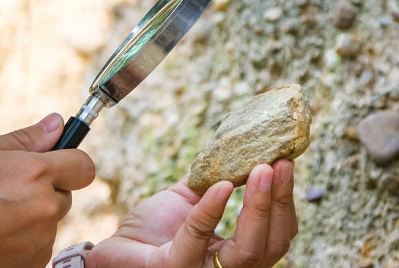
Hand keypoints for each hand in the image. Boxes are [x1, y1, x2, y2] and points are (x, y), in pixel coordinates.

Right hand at [0, 113, 94, 267]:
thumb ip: (25, 138)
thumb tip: (56, 123)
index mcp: (36, 173)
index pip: (84, 166)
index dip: (70, 162)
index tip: (53, 164)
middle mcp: (45, 208)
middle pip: (64, 194)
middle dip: (44, 190)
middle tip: (5, 190)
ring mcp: (40, 240)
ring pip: (49, 220)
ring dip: (31, 216)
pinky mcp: (32, 263)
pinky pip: (38, 244)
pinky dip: (22, 239)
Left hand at [87, 160, 297, 267]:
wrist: (112, 252)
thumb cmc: (150, 233)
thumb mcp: (189, 200)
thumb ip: (213, 180)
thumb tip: (240, 144)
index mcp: (234, 254)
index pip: (276, 236)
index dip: (285, 202)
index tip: (286, 163)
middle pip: (272, 246)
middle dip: (280, 202)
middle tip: (280, 163)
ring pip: (248, 251)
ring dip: (259, 206)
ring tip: (261, 170)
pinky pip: (198, 239)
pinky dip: (212, 209)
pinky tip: (222, 186)